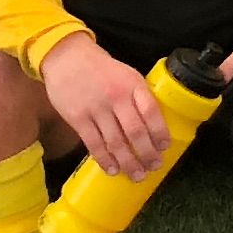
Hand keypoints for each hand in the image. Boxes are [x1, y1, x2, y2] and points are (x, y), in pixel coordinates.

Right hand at [43, 32, 168, 176]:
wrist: (67, 58)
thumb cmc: (101, 69)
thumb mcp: (127, 74)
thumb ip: (139, 96)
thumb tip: (154, 124)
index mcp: (133, 84)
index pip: (151, 111)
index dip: (160, 132)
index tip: (165, 146)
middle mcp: (116, 97)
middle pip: (135, 132)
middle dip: (147, 153)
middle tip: (154, 166)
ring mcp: (96, 108)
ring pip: (115, 142)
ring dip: (128, 162)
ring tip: (138, 174)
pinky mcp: (78, 118)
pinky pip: (94, 144)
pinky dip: (105, 159)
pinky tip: (112, 169)